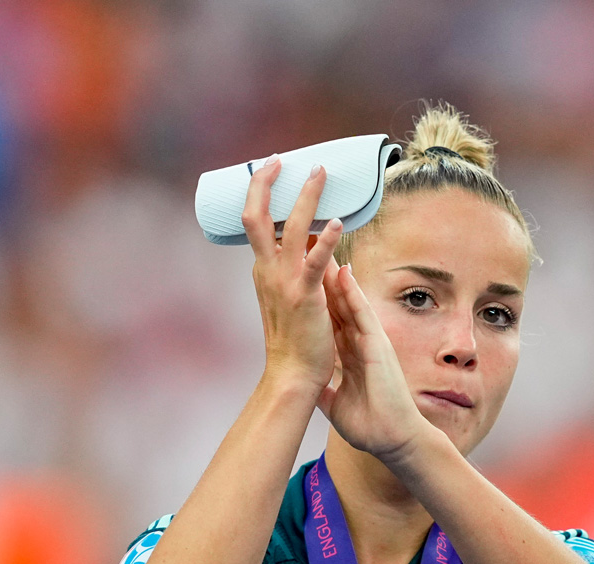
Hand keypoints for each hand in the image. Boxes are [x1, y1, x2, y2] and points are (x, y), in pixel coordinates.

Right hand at [243, 158, 343, 391]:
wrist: (291, 374)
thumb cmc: (292, 342)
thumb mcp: (285, 300)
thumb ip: (295, 274)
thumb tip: (311, 248)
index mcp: (262, 271)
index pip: (255, 224)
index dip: (259, 194)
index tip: (271, 170)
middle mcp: (267, 271)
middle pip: (256, 215)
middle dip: (264, 183)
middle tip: (279, 159)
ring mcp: (284, 281)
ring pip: (289, 227)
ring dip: (306, 197)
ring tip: (320, 173)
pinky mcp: (305, 295)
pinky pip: (316, 260)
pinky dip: (325, 238)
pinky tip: (337, 222)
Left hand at [320, 262, 431, 462]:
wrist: (393, 441)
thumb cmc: (371, 427)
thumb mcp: (336, 406)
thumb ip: (324, 391)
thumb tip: (307, 388)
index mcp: (349, 357)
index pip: (329, 322)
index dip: (315, 301)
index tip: (299, 280)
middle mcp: (360, 344)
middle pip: (337, 305)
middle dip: (322, 280)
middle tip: (308, 252)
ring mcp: (370, 343)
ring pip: (350, 302)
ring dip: (336, 277)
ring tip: (322, 248)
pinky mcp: (378, 346)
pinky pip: (363, 314)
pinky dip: (353, 293)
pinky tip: (343, 272)